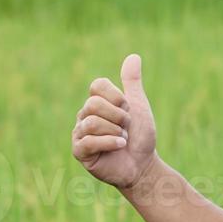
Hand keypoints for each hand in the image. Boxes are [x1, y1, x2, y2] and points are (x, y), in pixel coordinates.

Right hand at [72, 53, 159, 190]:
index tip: (127, 109)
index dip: (117, 97)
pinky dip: (110, 142)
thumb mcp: (138, 106)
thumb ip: (132, 82)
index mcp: (96, 102)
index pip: (97, 85)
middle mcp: (84, 116)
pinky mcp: (80, 152)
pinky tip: (121, 145)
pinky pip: (89, 141)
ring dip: (115, 131)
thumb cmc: (139, 137)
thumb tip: (134, 56)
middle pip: (94, 103)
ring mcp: (80, 134)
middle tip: (126, 128)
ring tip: (123, 139)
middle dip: (118, 117)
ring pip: (92, 122)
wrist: (143, 165)